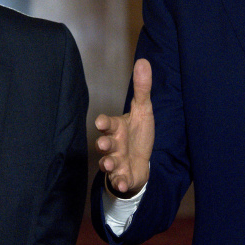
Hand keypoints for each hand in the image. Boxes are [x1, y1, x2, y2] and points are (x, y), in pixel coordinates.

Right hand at [95, 59, 154, 196]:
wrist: (139, 162)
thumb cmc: (137, 134)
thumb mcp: (143, 110)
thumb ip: (142, 89)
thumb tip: (143, 61)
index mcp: (117, 128)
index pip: (108, 123)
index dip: (104, 123)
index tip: (101, 122)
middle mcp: (114, 144)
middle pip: (105, 144)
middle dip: (103, 144)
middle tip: (104, 144)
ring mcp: (116, 161)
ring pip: (109, 162)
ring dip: (109, 163)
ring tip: (110, 164)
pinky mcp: (122, 176)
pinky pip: (119, 180)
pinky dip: (120, 182)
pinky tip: (123, 183)